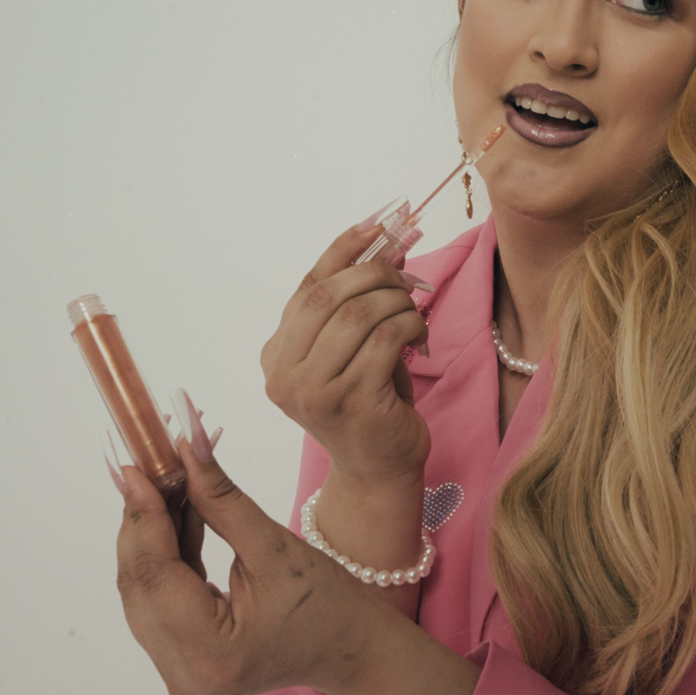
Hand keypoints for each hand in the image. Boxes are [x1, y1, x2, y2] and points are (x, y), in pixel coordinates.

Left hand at [112, 413, 386, 694]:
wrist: (350, 652)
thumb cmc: (328, 605)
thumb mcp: (273, 545)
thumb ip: (219, 497)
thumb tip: (184, 445)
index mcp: (210, 655)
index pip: (154, 575)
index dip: (142, 515)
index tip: (134, 467)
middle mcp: (182, 676)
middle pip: (140, 586)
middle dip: (144, 521)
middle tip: (151, 466)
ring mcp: (178, 677)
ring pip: (143, 592)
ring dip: (152, 537)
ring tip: (168, 485)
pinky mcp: (180, 666)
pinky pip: (157, 603)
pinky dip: (165, 559)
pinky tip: (178, 517)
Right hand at [258, 218, 432, 490]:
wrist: (377, 470)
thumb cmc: (368, 405)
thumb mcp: (352, 349)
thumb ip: (356, 303)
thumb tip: (386, 241)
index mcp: (276, 356)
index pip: (307, 287)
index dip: (341, 250)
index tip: (376, 224)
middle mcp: (283, 373)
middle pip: (329, 296)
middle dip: (375, 274)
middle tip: (405, 276)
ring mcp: (313, 390)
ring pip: (360, 314)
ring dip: (396, 302)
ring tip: (412, 311)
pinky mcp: (351, 401)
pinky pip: (386, 339)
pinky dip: (410, 326)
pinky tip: (419, 335)